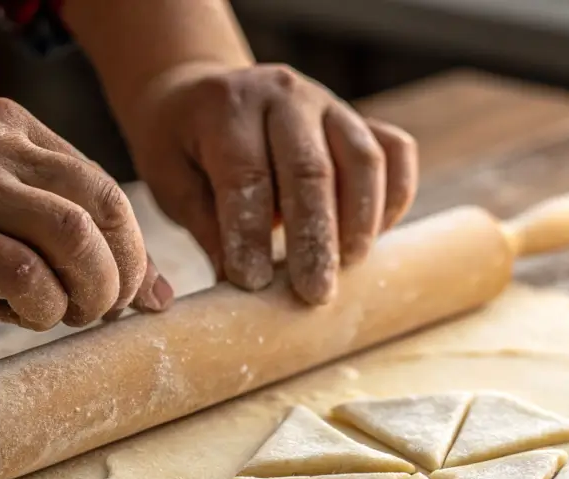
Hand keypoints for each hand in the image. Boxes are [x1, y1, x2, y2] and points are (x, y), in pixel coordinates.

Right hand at [0, 98, 172, 330]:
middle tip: (99, 310)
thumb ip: (50, 216)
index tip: (131, 292)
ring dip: (86, 293)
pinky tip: (6, 311)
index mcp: (16, 129)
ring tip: (60, 314)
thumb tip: (148, 289)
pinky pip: (23, 274)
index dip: (132, 250)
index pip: (106, 189)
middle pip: (106, 209)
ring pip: (74, 238)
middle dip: (120, 274)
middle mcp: (0, 147)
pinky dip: (36, 306)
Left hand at [124, 63, 417, 304]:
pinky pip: (395, 152)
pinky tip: (374, 237)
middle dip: (314, 238)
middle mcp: (283, 95)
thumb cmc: (185, 147)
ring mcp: (329, 104)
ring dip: (360, 221)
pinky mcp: (359, 120)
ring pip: (362, 159)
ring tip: (347, 268)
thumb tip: (234, 285)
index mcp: (227, 106)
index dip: (250, 231)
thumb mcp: (173, 180)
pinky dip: (395, 196)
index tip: (252, 282)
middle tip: (313, 293)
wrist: (204, 96)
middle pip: (310, 169)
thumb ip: (205, 225)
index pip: (246, 173)